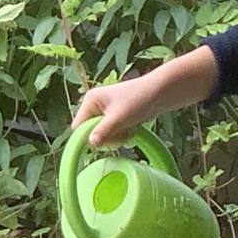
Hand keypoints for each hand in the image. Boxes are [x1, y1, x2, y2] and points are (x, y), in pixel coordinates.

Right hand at [72, 48, 218, 145]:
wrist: (160, 93)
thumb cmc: (139, 100)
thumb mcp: (120, 117)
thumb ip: (104, 131)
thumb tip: (91, 143)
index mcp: (90, 101)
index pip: (78, 126)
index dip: (87, 135)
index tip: (102, 141)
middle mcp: (95, 106)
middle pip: (91, 132)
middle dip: (107, 136)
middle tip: (121, 132)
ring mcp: (106, 112)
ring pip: (104, 135)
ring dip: (117, 137)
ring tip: (129, 128)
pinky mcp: (116, 118)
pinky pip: (114, 134)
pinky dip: (123, 134)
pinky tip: (132, 128)